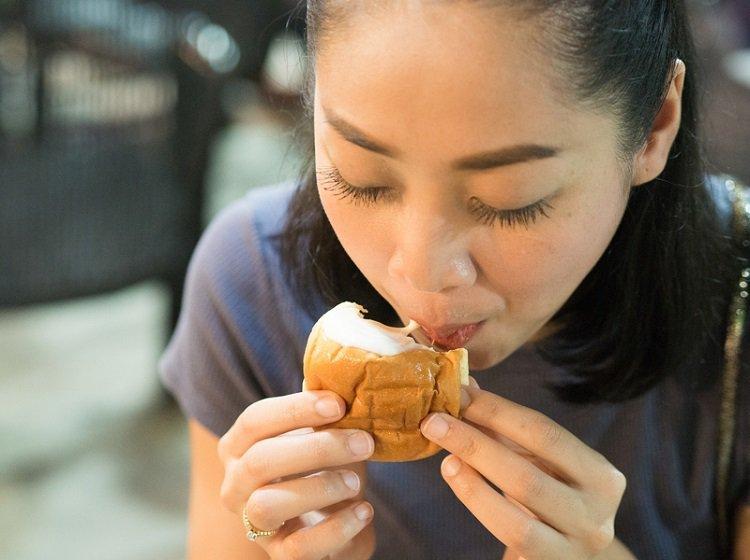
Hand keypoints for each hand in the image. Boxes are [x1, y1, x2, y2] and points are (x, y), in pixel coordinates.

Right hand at [218, 391, 376, 559]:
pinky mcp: (279, 556)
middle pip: (260, 461)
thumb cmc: (323, 467)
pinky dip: (337, 527)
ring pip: (267, 505)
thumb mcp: (320, 433)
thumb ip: (323, 410)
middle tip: (364, 441)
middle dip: (317, 448)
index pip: (255, 421)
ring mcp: (253, 525)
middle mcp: (235, 486)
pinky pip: (299, 548)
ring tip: (357, 482)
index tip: (338, 404)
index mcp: (239, 447)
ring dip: (319, 488)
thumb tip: (344, 374)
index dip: (295, 410)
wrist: (334, 524)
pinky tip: (364, 510)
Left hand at [420, 379, 626, 558]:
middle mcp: (597, 513)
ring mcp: (576, 545)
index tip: (458, 392)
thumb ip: (505, 428)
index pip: (544, 433)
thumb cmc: (551, 500)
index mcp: (602, 475)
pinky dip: (477, 501)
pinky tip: (455, 477)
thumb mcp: (538, 463)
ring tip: (444, 455)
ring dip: (472, 476)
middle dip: (475, 442)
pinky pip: (510, 532)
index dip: (497, 410)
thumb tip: (466, 387)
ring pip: (518, 512)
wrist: (570, 558)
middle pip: (527, 473)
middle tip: (434, 420)